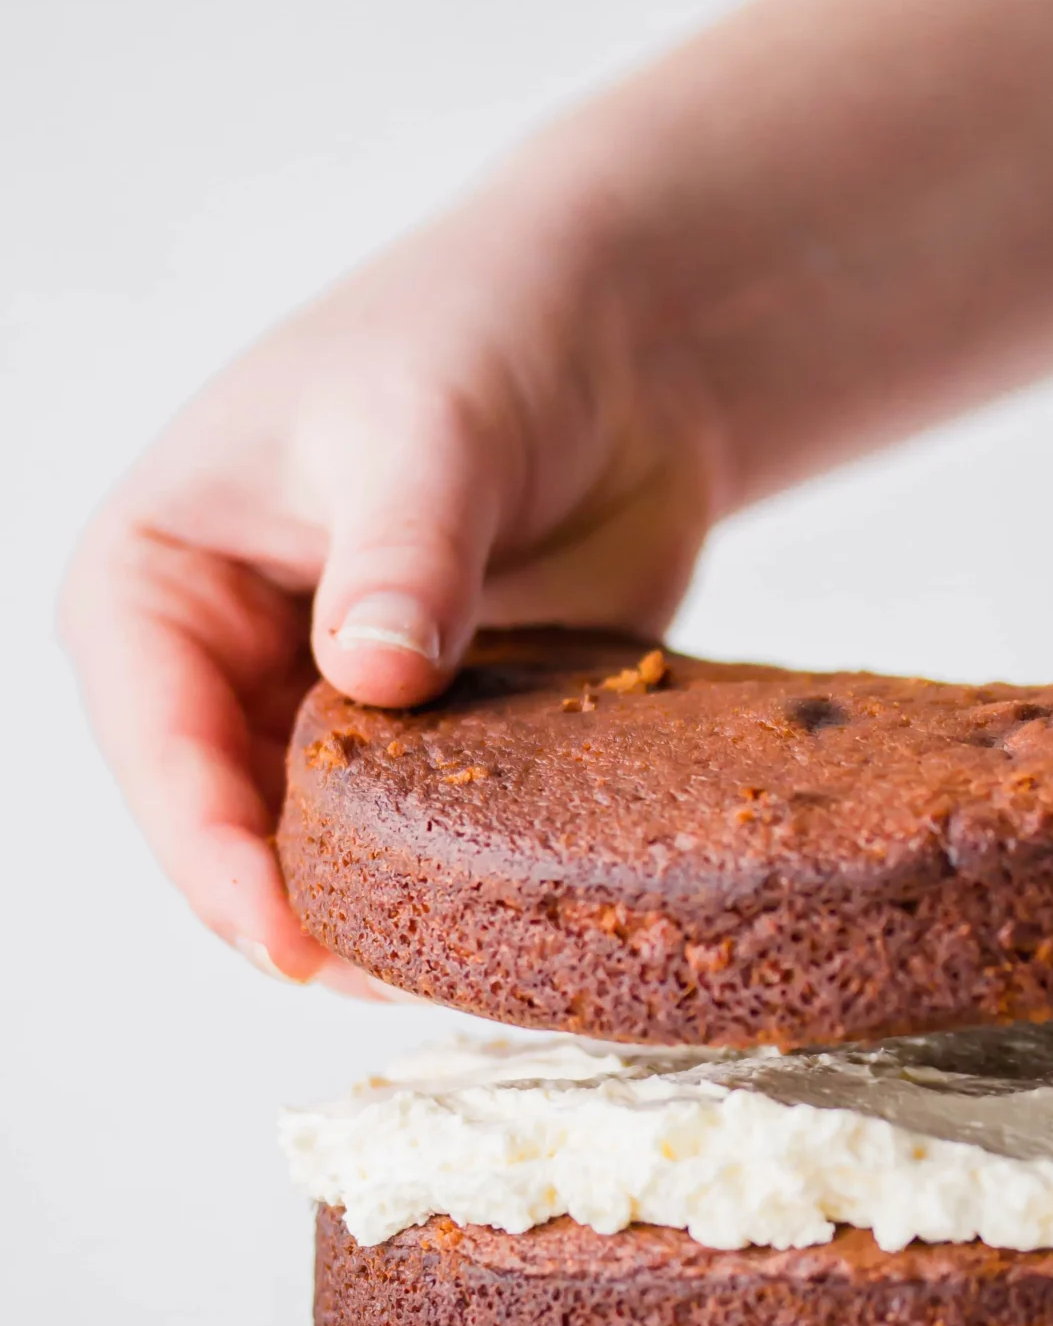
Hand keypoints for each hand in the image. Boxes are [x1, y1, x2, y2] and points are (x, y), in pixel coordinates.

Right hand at [59, 154, 714, 985]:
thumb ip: (401, 551)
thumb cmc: (482, 340)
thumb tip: (372, 668)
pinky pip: (422, 850)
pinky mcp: (422, 752)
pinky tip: (514, 931)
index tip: (291, 947)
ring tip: (463, 973)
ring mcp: (319, 718)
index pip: (158, 746)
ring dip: (385, 919)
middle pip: (232, 833)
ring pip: (323, 861)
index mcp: (157, 581)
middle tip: (397, 985)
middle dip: (304, 913)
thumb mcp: (428, 427)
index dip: (216, 860)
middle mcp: (219, 670)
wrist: (623, 351)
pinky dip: (457, 892)